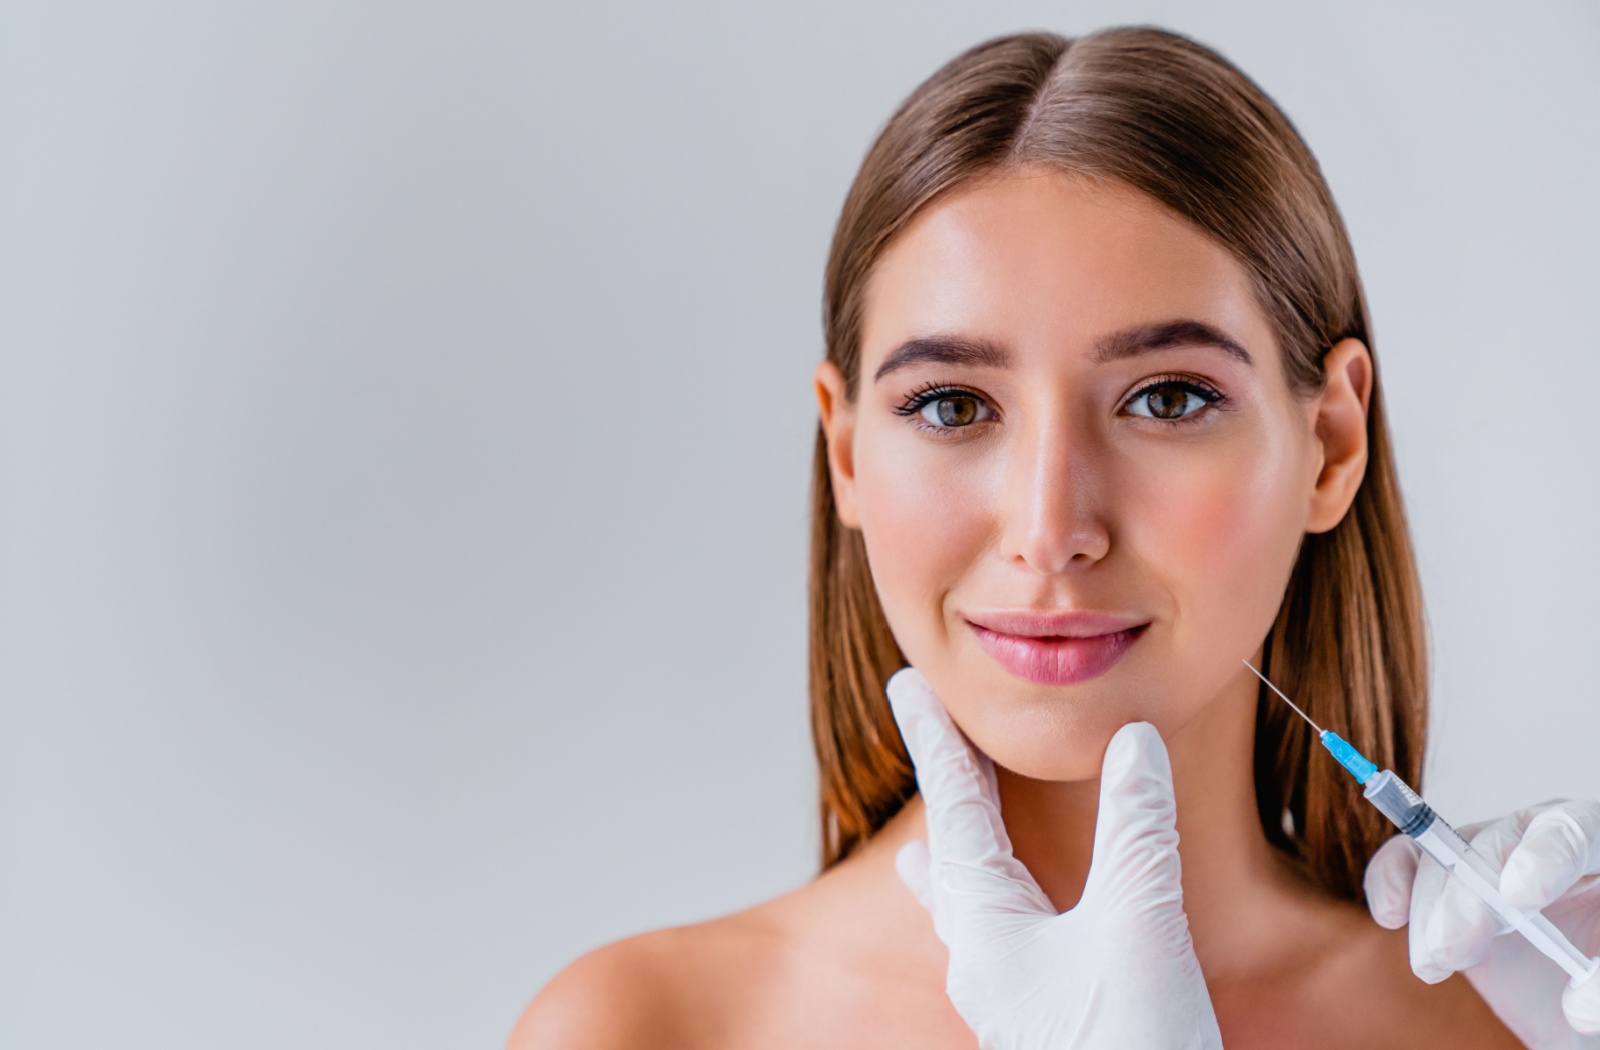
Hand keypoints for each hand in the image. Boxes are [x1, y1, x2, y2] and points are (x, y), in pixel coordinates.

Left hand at [886, 666, 1221, 1049]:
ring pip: (969, 907)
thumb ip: (1137, 827)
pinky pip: (1003, 943)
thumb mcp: (1139, 925)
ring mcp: (1008, 994)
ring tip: (930, 842)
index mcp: (988, 925)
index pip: (954, 805)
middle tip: (925, 739)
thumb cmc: (1130, 1047)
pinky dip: (1000, 907)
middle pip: (949, 851)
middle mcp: (983, 957)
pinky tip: (1011, 923)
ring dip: (959, 858)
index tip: (907, 687)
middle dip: (943, 792)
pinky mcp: (1041, 1019)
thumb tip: (1134, 742)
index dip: (937, 738)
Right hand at [1365, 799, 1599, 1048]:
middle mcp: (1545, 850)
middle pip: (1500, 842)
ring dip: (1432, 907)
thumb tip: (1576, 1006)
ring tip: (1436, 962)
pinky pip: (1411, 859)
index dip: (1545, 854)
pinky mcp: (1453, 887)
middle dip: (1469, 892)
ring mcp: (1495, 865)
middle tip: (1453, 942)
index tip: (1521, 897)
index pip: (1574, 831)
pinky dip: (1392, 879)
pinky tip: (1391, 914)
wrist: (1578, 1019)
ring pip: (1448, 856)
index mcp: (1599, 857)